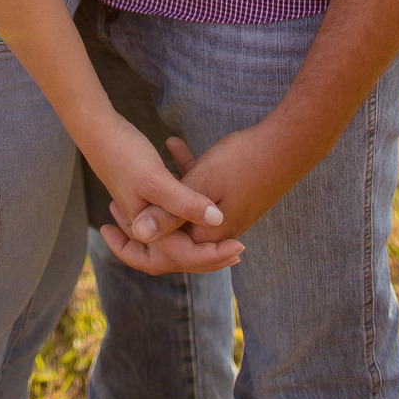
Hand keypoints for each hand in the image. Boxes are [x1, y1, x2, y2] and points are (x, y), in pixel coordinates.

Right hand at [86, 118, 243, 274]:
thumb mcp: (157, 180)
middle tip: (235, 251)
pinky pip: (172, 205)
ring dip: (199, 231)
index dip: (214, 256)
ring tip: (223, 230)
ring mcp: (145, 208)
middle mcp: (146, 226)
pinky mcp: (147, 190)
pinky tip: (200, 191)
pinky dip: (185, 200)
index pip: (185, 257)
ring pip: (177, 230)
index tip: (239, 247)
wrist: (97, 130)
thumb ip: (185, 203)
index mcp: (149, 230)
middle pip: (180, 252)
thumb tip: (218, 221)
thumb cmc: (125, 154)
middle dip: (207, 255)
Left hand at [110, 125, 304, 251]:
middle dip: (146, 221)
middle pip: (172, 236)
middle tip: (114, 210)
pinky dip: (187, 176)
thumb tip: (138, 234)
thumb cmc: (243, 161)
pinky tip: (176, 146)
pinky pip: (201, 192)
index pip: (165, 256)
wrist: (290, 143)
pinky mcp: (233, 196)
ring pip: (184, 210)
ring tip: (139, 173)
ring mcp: (227, 214)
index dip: (134, 245)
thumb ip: (169, 213)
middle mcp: (217, 230)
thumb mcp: (199, 183)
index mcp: (207, 235)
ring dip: (165, 193)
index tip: (108, 225)